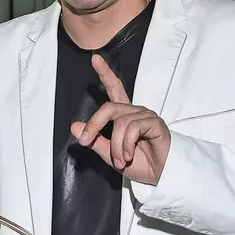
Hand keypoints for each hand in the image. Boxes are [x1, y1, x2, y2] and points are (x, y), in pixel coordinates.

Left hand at [70, 53, 171, 185]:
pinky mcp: (155, 123)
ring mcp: (146, 116)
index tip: (95, 58)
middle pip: (109, 108)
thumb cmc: (139, 164)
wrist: (160, 176)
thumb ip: (95, 140)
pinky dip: (125, 145)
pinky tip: (128, 155)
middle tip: (85, 141)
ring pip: (119, 123)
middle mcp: (135, 111)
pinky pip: (132, 128)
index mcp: (125, 115)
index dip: (105, 73)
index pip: (114, 89)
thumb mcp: (110, 155)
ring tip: (120, 160)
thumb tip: (74, 125)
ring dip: (115, 146)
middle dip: (94, 124)